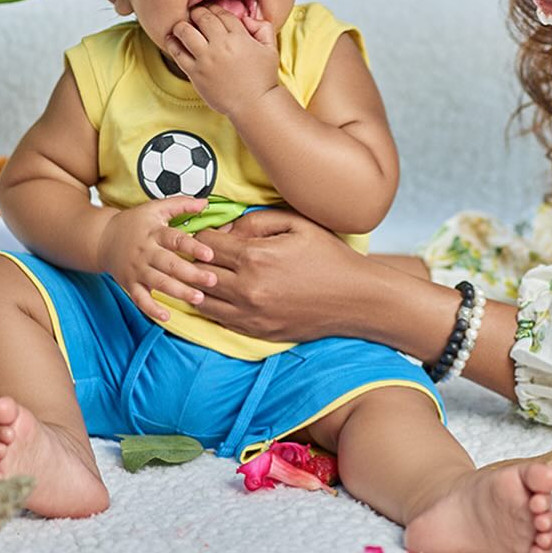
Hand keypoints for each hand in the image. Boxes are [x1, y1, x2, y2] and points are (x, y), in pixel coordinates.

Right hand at [95, 197, 219, 324]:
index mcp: (153, 233)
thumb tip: (205, 202)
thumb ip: (180, 204)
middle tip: (212, 280)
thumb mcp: (155, 208)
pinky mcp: (129, 284)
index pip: (175, 239)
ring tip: (198, 298)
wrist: (102, 238)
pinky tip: (167, 316)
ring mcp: (136, 270)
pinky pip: (140, 300)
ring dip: (178, 292)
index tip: (210, 254)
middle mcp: (145, 252)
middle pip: (169, 264)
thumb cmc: (135, 223)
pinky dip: (152, 309)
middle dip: (191, 274)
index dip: (193, 246)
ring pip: (159, 283)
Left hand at [167, 6, 278, 115]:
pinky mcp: (195, 73)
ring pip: (185, 32)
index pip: (221, 14)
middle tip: (195, 13)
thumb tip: (247, 18)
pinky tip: (172, 39)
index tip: (210, 9)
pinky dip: (172, 43)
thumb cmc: (263, 78)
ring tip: (182, 25)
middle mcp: (221, 45)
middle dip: (198, 12)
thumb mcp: (271, 48)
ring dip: (182, 25)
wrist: (254, 105)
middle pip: (202, 17)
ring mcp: (206, 59)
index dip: (215, 8)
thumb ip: (262, 27)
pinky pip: (178, 53)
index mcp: (239, 37)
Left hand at [192, 209, 369, 342]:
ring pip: (201, 298)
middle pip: (198, 272)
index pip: (206, 244)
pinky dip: (212, 304)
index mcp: (255, 257)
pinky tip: (220, 293)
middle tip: (204, 252)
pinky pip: (217, 318)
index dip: (203, 235)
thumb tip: (225, 230)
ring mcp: (249, 314)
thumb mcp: (296, 224)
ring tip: (209, 273)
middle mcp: (247, 288)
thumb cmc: (328, 257)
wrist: (355, 298)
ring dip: (200, 284)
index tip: (211, 233)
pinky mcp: (255, 331)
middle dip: (197, 259)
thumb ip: (255, 221)